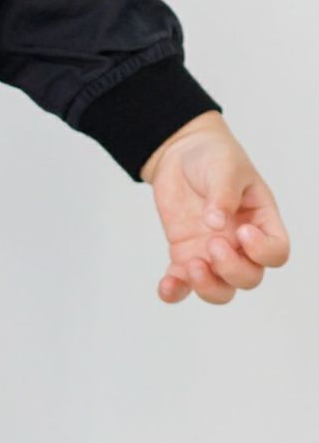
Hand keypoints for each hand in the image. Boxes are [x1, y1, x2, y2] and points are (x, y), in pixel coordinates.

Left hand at [140, 111, 289, 304]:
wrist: (181, 153)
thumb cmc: (214, 157)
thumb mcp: (224, 167)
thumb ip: (223, 193)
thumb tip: (215, 222)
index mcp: (260, 222)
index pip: (276, 252)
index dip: (263, 251)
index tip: (241, 231)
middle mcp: (240, 244)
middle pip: (249, 277)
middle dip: (232, 269)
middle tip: (213, 244)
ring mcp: (212, 252)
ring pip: (221, 289)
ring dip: (208, 287)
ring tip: (191, 266)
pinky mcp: (185, 253)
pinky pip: (182, 282)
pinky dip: (175, 290)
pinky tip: (166, 288)